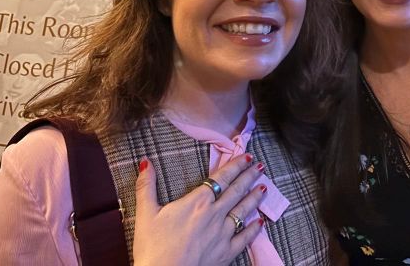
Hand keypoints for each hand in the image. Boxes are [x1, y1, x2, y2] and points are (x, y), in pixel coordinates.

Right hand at [133, 154, 265, 265]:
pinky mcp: (226, 253)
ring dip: (255, 198)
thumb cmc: (153, 248)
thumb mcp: (145, 214)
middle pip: (236, 190)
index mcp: (197, 202)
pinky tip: (261, 222)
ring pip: (243, 211)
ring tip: (264, 187)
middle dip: (249, 176)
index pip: (221, 178)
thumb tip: (146, 162)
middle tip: (260, 166)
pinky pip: (245, 238)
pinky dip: (254, 229)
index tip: (246, 157)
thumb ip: (146, 186)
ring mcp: (223, 234)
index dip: (235, 165)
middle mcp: (214, 214)